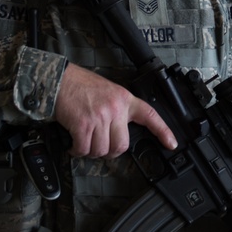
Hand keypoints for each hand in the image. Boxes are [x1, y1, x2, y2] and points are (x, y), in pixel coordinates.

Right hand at [53, 63, 175, 157]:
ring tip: (84, 142)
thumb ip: (118, 110)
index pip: (150, 115)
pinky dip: (77, 151)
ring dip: (90, 151)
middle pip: (121, 145)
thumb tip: (119, 133)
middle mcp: (115, 108)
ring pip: (101, 150)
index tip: (171, 143)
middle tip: (100, 145)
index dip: (163, 131)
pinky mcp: (83, 124)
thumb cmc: (81, 86)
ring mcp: (100, 116)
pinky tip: (74, 145)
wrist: (61, 80)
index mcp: (125, 99)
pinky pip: (84, 149)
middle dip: (109, 151)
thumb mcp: (109, 92)